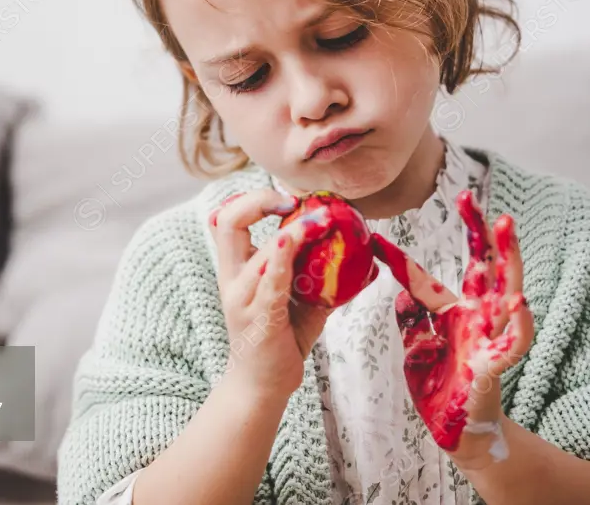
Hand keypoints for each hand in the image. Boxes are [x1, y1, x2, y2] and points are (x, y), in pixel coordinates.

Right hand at [209, 190, 333, 399]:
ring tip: (321, 219)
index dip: (253, 200)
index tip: (287, 199)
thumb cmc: (280, 341)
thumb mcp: (300, 301)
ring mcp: (243, 301)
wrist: (261, 389)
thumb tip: (362, 258)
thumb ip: (322, 277)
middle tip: (292, 199)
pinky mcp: (259, 320)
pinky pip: (269, 283)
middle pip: (227, 223)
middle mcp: (233, 281)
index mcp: (237, 270)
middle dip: (257, 201)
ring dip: (292, 231)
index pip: (227, 219)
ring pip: (257, 252)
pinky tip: (295, 241)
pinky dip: (282, 258)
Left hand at [370, 189, 534, 467]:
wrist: (454, 430)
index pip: (426, 279)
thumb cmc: (439, 385)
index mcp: (453, 313)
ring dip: (507, 259)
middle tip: (472, 198)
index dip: (401, 260)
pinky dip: (521, 323)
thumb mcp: (416, 346)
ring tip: (506, 227)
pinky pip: (514, 342)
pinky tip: (521, 302)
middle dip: (480, 232)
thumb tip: (403, 290)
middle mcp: (475, 317)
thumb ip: (412, 317)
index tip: (375, 239)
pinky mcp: (495, 364)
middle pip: (482, 266)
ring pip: (504, 291)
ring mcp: (488, 337)